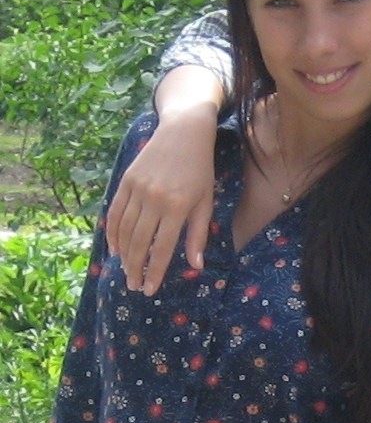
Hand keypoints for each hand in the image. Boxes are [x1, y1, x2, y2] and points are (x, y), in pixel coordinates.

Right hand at [106, 106, 217, 294]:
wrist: (184, 133)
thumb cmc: (201, 170)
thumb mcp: (205, 201)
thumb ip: (198, 234)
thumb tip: (196, 265)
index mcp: (178, 207)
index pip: (163, 248)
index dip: (155, 271)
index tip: (149, 289)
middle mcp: (155, 200)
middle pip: (139, 243)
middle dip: (135, 268)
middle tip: (133, 285)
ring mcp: (138, 189)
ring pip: (125, 230)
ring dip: (123, 254)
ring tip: (125, 271)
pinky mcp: (126, 181)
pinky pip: (115, 213)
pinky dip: (112, 233)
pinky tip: (115, 248)